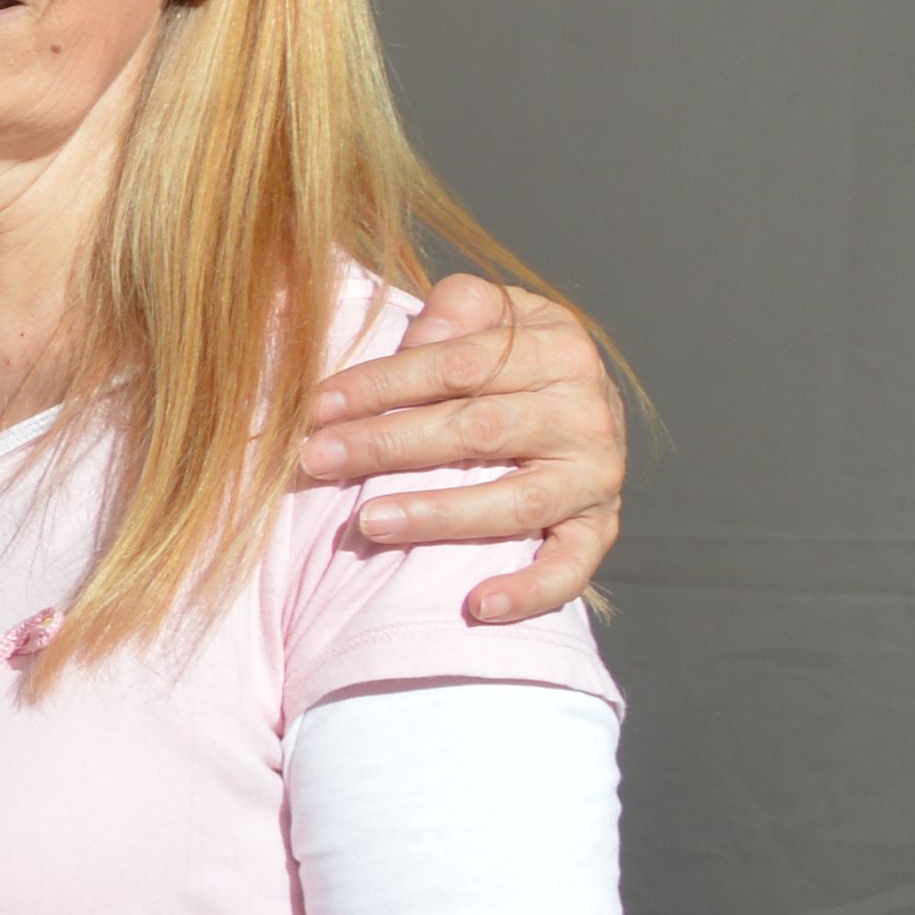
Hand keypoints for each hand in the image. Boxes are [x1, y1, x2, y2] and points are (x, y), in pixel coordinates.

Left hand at [294, 271, 625, 622]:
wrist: (580, 402)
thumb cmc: (509, 357)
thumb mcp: (492, 313)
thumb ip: (457, 309)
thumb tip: (422, 336)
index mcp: (558, 347)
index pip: (458, 365)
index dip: (382, 384)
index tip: (317, 407)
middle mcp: (586, 412)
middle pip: (478, 430)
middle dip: (388, 445)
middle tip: (317, 460)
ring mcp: (595, 475)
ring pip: (515, 501)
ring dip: (437, 515)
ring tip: (367, 522)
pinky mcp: (598, 528)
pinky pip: (570, 567)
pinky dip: (528, 589)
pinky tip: (476, 605)